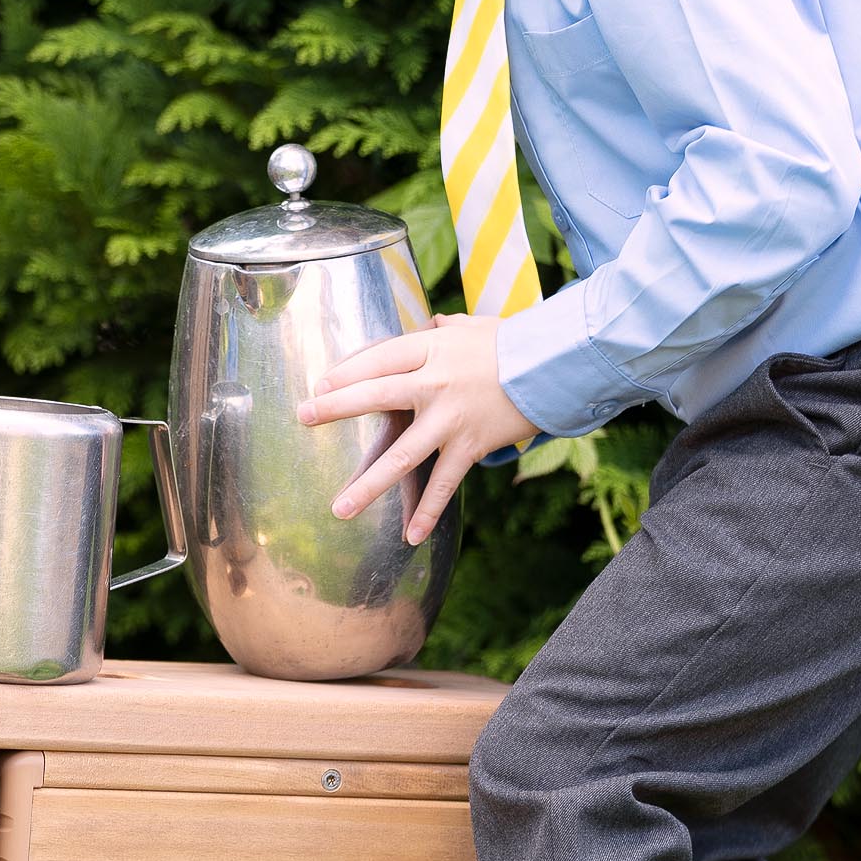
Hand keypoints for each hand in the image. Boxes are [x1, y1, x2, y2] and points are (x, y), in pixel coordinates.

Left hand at [297, 312, 537, 542]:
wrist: (557, 364)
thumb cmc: (512, 343)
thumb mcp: (471, 327)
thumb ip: (443, 329)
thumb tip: (428, 325)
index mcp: (430, 348)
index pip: (376, 359)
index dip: (345, 372)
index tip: (319, 386)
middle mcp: (434, 382)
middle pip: (374, 395)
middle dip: (335, 409)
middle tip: (303, 418)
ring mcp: (450, 418)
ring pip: (401, 456)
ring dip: (369, 486)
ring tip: (340, 509)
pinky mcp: (470, 445)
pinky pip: (444, 483)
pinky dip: (428, 511)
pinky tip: (410, 535)